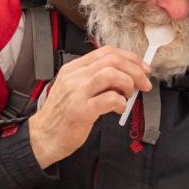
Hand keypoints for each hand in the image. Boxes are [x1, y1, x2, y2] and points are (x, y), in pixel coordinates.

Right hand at [28, 46, 151, 168]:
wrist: (43, 137)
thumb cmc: (62, 115)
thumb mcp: (74, 89)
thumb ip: (95, 79)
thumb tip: (124, 76)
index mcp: (74, 68)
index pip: (107, 51)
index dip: (130, 58)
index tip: (142, 68)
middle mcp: (75, 76)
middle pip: (113, 60)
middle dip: (135, 70)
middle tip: (144, 83)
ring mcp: (77, 92)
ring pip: (112, 74)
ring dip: (128, 84)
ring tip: (128, 95)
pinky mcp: (81, 110)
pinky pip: (110, 99)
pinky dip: (120, 103)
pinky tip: (118, 109)